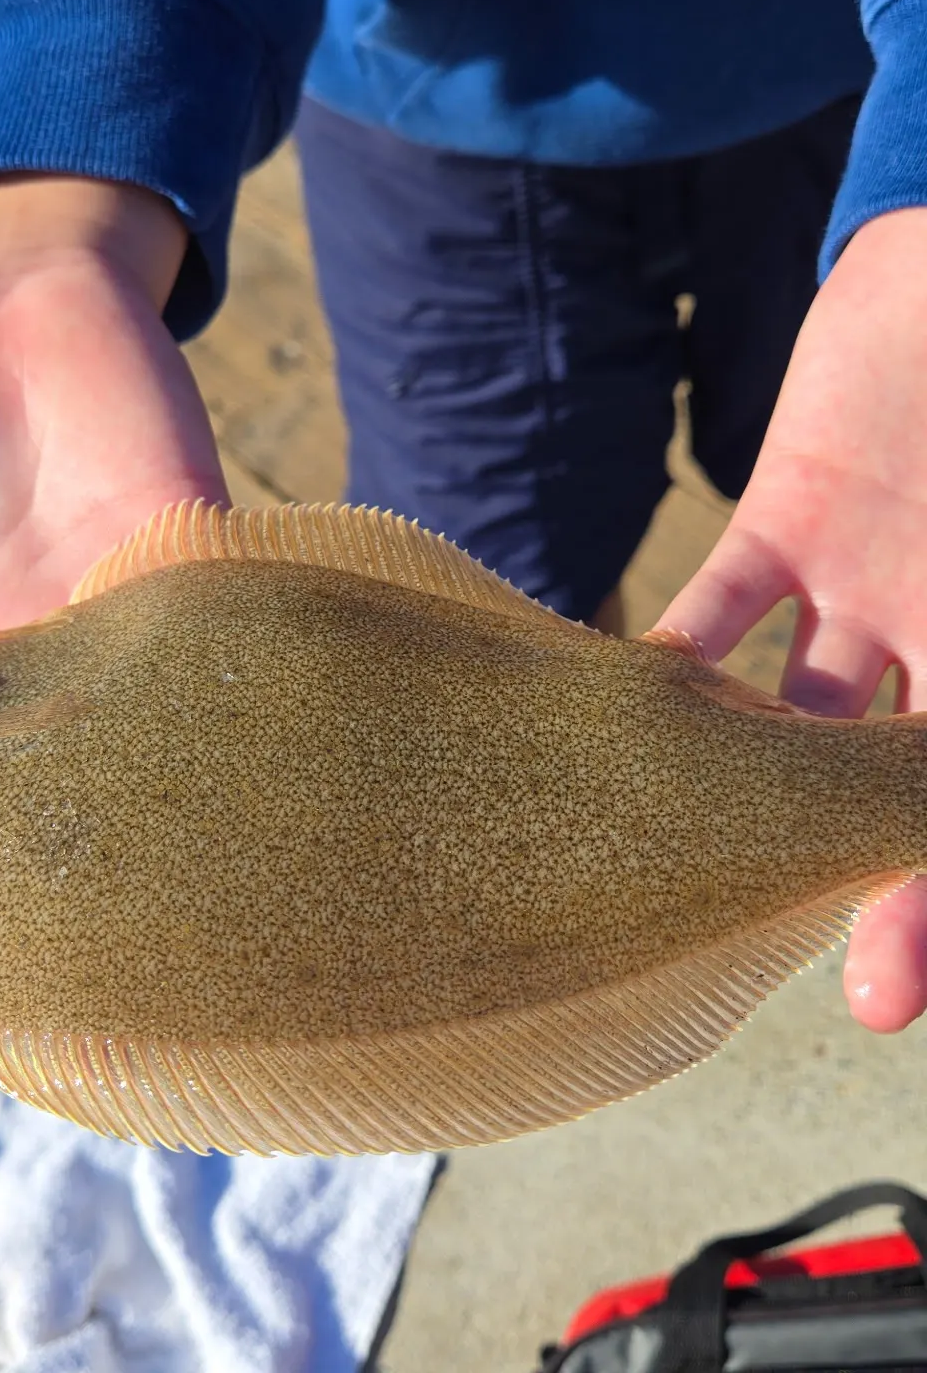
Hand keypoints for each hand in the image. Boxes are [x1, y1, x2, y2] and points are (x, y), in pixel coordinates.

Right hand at [0, 176, 225, 1062]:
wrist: (11, 289)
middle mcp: (28, 673)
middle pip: (35, 817)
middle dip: (36, 916)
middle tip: (48, 1033)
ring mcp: (114, 625)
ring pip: (126, 763)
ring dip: (129, 854)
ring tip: (140, 968)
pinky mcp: (190, 564)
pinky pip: (203, 658)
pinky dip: (205, 725)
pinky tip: (221, 820)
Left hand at [657, 207, 926, 1032]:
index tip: (916, 995)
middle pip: (894, 778)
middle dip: (864, 871)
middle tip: (834, 982)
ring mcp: (866, 577)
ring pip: (801, 709)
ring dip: (745, 776)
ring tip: (680, 860)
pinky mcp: (789, 514)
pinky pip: (724, 602)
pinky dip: (676, 658)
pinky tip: (612, 717)